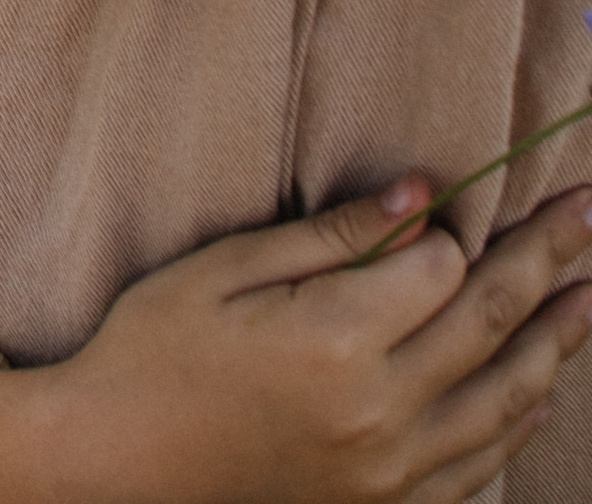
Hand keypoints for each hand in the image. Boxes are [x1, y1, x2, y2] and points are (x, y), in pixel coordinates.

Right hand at [0, 175, 591, 503]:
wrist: (118, 466)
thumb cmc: (156, 349)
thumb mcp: (224, 270)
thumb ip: (331, 235)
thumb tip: (422, 194)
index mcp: (335, 343)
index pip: (442, 271)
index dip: (463, 229)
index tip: (487, 192)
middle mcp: (378, 413)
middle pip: (488, 325)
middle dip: (548, 261)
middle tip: (589, 211)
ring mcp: (388, 470)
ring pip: (502, 398)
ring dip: (556, 341)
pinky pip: (478, 463)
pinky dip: (518, 419)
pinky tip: (539, 385)